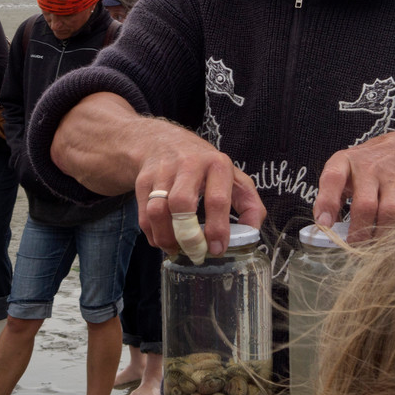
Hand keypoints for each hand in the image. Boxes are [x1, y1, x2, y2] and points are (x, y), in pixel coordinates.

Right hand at [133, 121, 263, 257]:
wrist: (165, 141)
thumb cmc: (206, 167)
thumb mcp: (234, 177)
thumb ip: (250, 205)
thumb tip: (251, 233)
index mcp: (217, 165)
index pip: (217, 199)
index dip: (217, 229)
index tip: (217, 249)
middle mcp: (188, 164)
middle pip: (182, 204)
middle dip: (188, 236)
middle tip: (195, 253)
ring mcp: (163, 172)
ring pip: (158, 211)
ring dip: (166, 238)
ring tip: (177, 248)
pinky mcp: (143, 180)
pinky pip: (144, 215)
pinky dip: (153, 234)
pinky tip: (164, 239)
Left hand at [313, 130, 394, 241]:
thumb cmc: (370, 165)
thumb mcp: (346, 170)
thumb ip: (332, 195)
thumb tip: (325, 227)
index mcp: (346, 162)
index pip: (333, 178)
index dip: (327, 202)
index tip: (324, 225)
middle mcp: (370, 169)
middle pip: (364, 205)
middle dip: (357, 232)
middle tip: (352, 247)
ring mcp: (394, 180)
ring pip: (388, 213)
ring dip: (379, 236)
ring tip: (371, 246)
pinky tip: (389, 239)